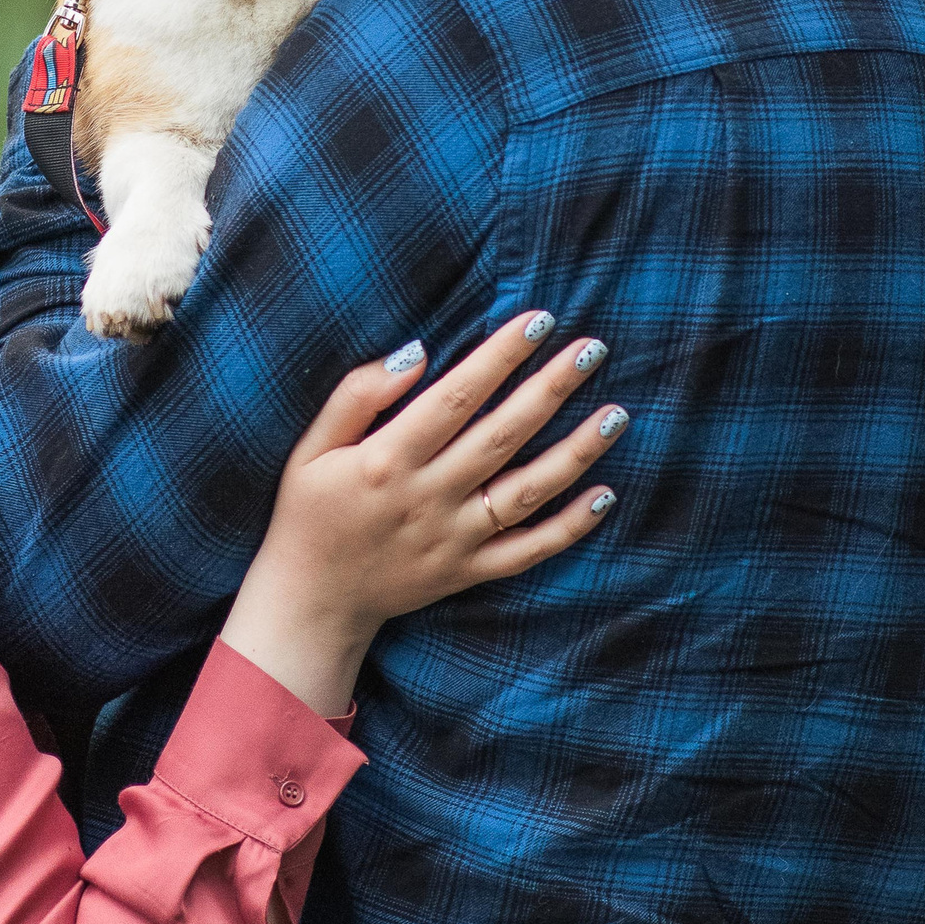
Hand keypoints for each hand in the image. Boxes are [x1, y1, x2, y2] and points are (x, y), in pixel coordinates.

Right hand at [218, 316, 623, 717]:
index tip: (538, 320)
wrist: (309, 603)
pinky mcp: (468, 573)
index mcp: (387, 460)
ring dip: (576, 452)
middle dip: (550, 389)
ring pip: (527, 491)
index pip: (456, 396)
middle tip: (592, 350)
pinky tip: (606, 495)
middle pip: (502, 435)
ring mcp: (453, 540)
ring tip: (616, 414)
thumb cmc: (308, 514)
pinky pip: (528, 551)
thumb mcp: (311, 448)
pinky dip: (570, 527)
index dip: (500, 356)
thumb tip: (414, 352)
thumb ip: (357, 396)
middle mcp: (427, 499)